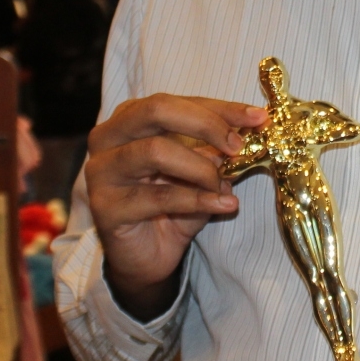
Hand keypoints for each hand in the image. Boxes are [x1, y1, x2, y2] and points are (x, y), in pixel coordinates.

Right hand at [84, 94, 266, 318]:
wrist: (146, 258)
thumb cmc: (171, 207)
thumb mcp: (199, 171)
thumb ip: (215, 149)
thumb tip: (249, 128)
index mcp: (128, 119)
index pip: (176, 102)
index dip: (219, 108)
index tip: (257, 117)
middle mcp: (108, 138)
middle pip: (156, 110)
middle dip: (205, 124)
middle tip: (237, 146)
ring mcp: (102, 172)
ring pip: (155, 150)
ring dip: (200, 167)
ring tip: (224, 183)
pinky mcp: (105, 207)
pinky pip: (159, 197)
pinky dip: (199, 199)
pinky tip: (226, 204)